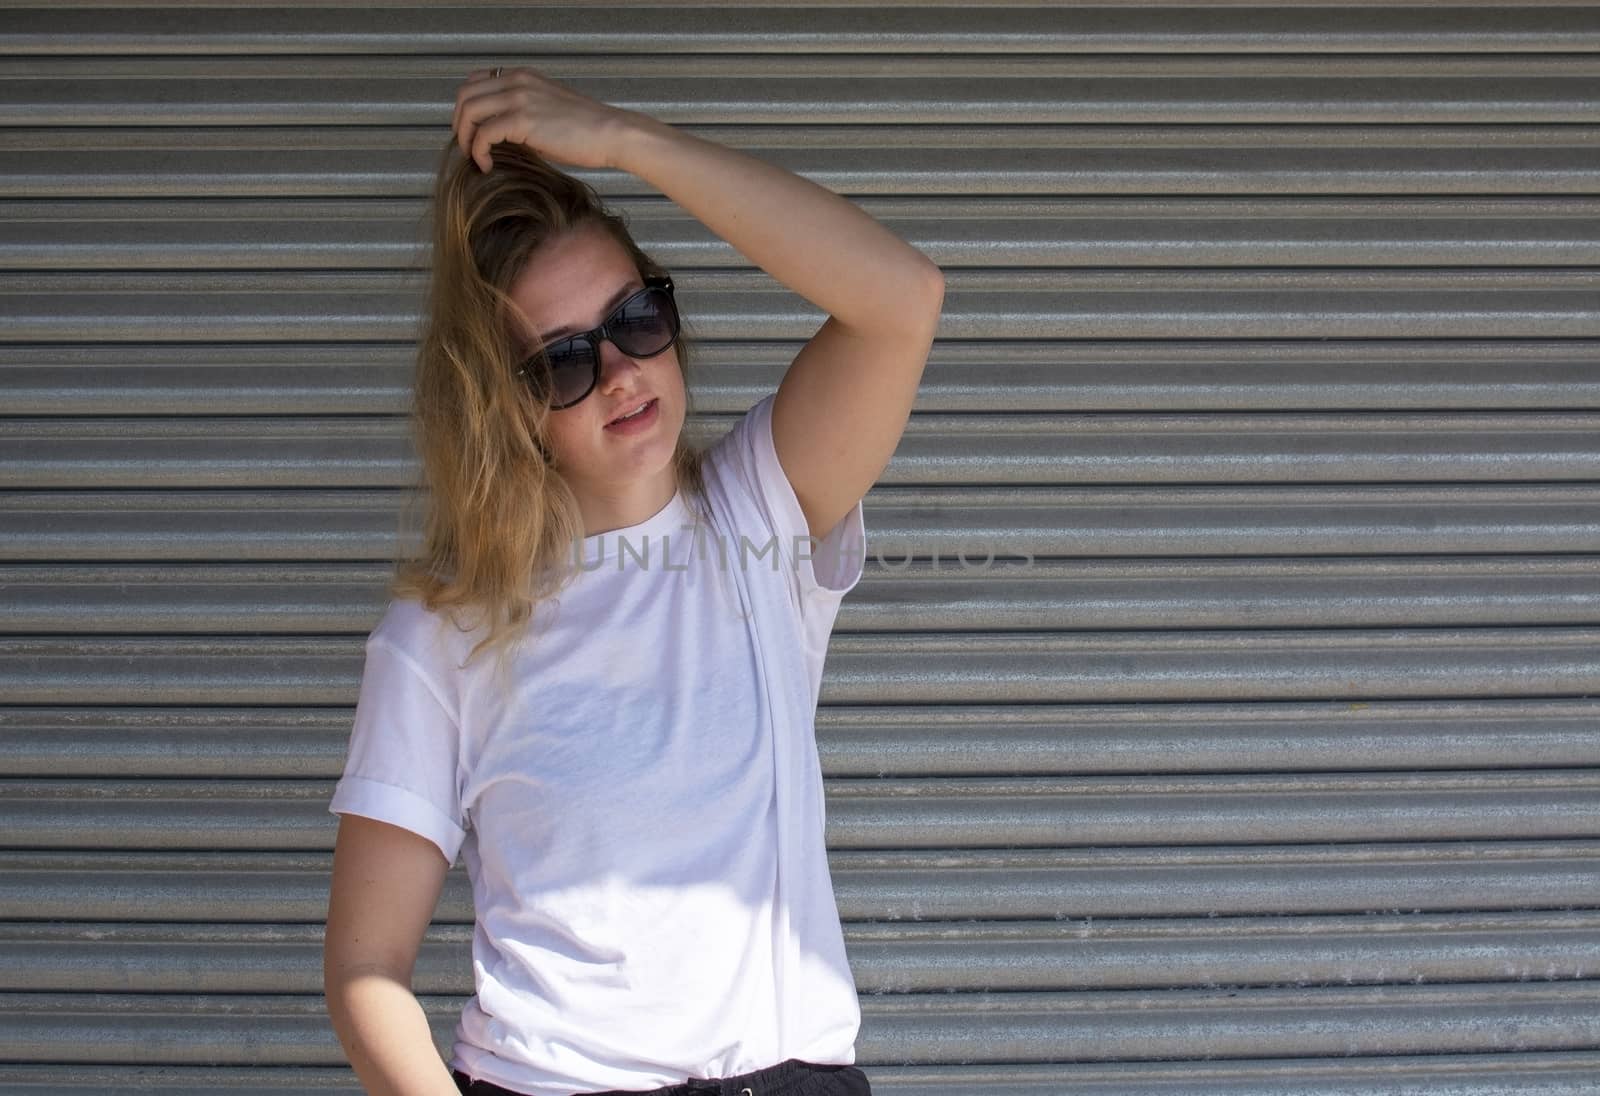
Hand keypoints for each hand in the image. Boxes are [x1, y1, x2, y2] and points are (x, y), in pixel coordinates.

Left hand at [452, 66, 636, 172]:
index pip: (476, 82)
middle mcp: (516, 81)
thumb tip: (502, 136)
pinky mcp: (522, 120)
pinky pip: (484, 134)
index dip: (467, 108)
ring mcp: (518, 98)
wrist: (611, 134)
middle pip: (465, 95)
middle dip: (460, 124)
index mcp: (522, 77)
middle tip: (467, 148)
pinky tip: (487, 165)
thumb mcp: (548, 112)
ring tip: (475, 158)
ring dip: (465, 138)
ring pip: (469, 112)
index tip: (471, 132)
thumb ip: (522, 115)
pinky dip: (478, 152)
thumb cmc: (587, 131)